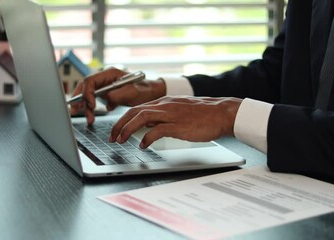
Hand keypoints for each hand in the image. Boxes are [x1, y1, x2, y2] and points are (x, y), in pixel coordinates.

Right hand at [70, 67, 165, 124]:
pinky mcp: (105, 94)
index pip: (90, 80)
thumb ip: (119, 94)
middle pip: (85, 87)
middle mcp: (104, 78)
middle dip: (80, 99)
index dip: (87, 93)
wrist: (151, 92)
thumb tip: (106, 99)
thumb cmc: (144, 89)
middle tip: (77, 112)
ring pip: (87, 94)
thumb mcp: (133, 91)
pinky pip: (93, 100)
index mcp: (109, 73)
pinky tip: (91, 117)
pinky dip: (90, 109)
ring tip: (88, 119)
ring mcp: (104, 86)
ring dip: (84, 107)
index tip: (91, 105)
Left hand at [109, 96, 242, 147]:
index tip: (116, 130)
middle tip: (112, 137)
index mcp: (163, 102)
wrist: (222, 113)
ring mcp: (171, 114)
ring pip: (141, 117)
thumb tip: (147, 125)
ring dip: (127, 129)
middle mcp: (164, 105)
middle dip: (119, 124)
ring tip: (121, 140)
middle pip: (134, 111)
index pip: (136, 108)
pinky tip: (142, 145)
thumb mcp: (178, 111)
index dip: (123, 119)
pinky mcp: (178, 125)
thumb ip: (162, 115)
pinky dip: (146, 137)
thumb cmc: (203, 114)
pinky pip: (157, 130)